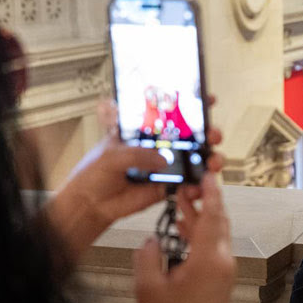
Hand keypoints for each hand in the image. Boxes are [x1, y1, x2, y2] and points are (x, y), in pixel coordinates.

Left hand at [44, 98, 224, 261]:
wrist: (90, 204)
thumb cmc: (94, 173)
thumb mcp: (112, 155)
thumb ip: (138, 154)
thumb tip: (163, 160)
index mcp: (144, 131)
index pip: (170, 113)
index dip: (189, 105)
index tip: (206, 99)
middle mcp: (158, 146)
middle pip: (191, 136)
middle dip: (208, 133)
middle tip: (212, 135)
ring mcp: (165, 166)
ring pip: (195, 159)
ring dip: (210, 158)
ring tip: (213, 161)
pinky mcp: (167, 186)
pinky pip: (188, 184)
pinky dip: (198, 185)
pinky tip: (200, 184)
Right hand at [134, 174, 235, 302]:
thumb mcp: (148, 286)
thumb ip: (148, 255)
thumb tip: (152, 238)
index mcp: (209, 258)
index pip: (213, 215)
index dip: (210, 193)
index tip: (207, 173)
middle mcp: (223, 260)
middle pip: (218, 222)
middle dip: (203, 201)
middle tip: (186, 184)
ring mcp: (225, 270)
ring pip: (215, 235)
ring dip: (199, 219)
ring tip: (180, 203)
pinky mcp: (221, 280)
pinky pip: (213, 248)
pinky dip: (200, 236)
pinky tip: (182, 230)